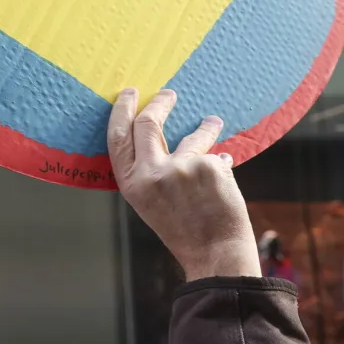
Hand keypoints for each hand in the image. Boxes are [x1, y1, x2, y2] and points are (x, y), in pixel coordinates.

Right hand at [107, 89, 258, 280]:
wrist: (215, 250)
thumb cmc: (182, 229)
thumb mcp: (148, 202)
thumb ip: (147, 171)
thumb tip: (157, 135)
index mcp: (131, 183)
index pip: (118, 135)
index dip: (123, 110)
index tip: (130, 93)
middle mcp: (151, 173)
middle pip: (148, 123)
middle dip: (160, 103)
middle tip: (168, 93)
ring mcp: (181, 168)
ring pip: (193, 135)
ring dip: (205, 126)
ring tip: (212, 122)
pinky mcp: (209, 166)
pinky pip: (215, 155)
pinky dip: (221, 160)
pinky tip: (224, 173)